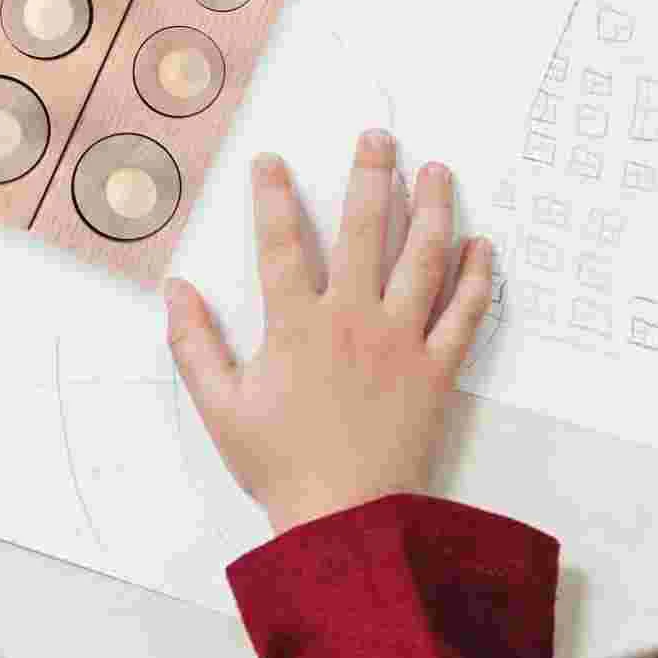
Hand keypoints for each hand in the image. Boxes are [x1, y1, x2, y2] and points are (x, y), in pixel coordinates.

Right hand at [166, 130, 491, 534]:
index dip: (273, 197)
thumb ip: (194, 343)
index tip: (272, 160)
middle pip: (364, 232)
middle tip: (379, 137)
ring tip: (437, 170)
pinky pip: (464, 315)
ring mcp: (401, 342)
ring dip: (431, 210)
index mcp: (296, 325)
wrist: (347, 520)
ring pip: (422, 260)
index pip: (281, 243)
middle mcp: (352, 320)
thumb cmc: (280, 465)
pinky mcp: (436, 370)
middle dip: (370, 177)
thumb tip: (176, 289)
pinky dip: (476, 279)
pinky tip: (482, 247)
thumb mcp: (220, 405)